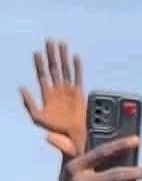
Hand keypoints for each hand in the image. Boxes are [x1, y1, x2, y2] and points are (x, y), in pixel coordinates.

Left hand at [20, 39, 85, 158]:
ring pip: (65, 69)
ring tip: (61, 44)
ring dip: (63, 56)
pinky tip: (75, 57)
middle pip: (53, 68)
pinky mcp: (79, 94)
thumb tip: (22, 88)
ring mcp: (68, 91)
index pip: (42, 75)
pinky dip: (77, 67)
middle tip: (49, 41)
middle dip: (51, 54)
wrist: (73, 139)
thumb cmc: (56, 132)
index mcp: (47, 95)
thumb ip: (29, 104)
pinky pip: (78, 77)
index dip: (39, 64)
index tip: (37, 53)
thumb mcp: (38, 118)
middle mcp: (58, 90)